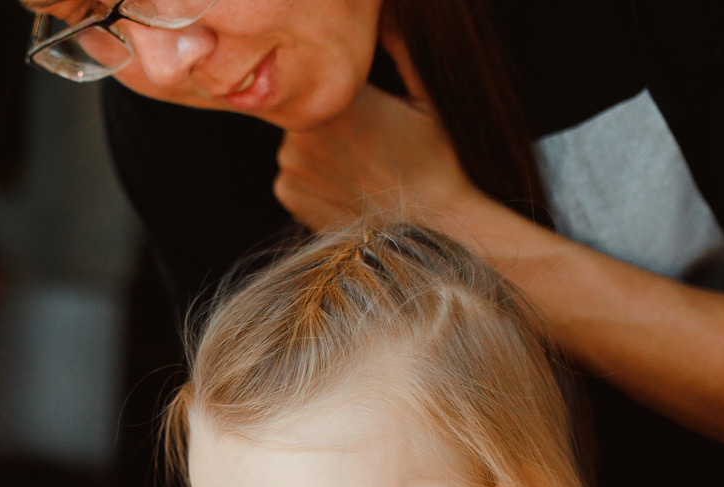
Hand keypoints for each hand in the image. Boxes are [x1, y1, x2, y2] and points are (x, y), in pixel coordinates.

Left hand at [273, 39, 475, 232]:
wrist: (432, 228)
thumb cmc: (437, 162)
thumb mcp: (427, 98)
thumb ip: (401, 48)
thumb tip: (385, 13)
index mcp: (337, 99)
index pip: (325, 76)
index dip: (344, 85)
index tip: (369, 103)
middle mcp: (303, 130)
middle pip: (308, 107)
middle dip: (331, 116)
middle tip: (369, 137)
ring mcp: (290, 163)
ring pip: (298, 137)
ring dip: (319, 145)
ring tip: (361, 163)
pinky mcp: (287, 192)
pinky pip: (293, 170)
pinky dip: (312, 174)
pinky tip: (346, 184)